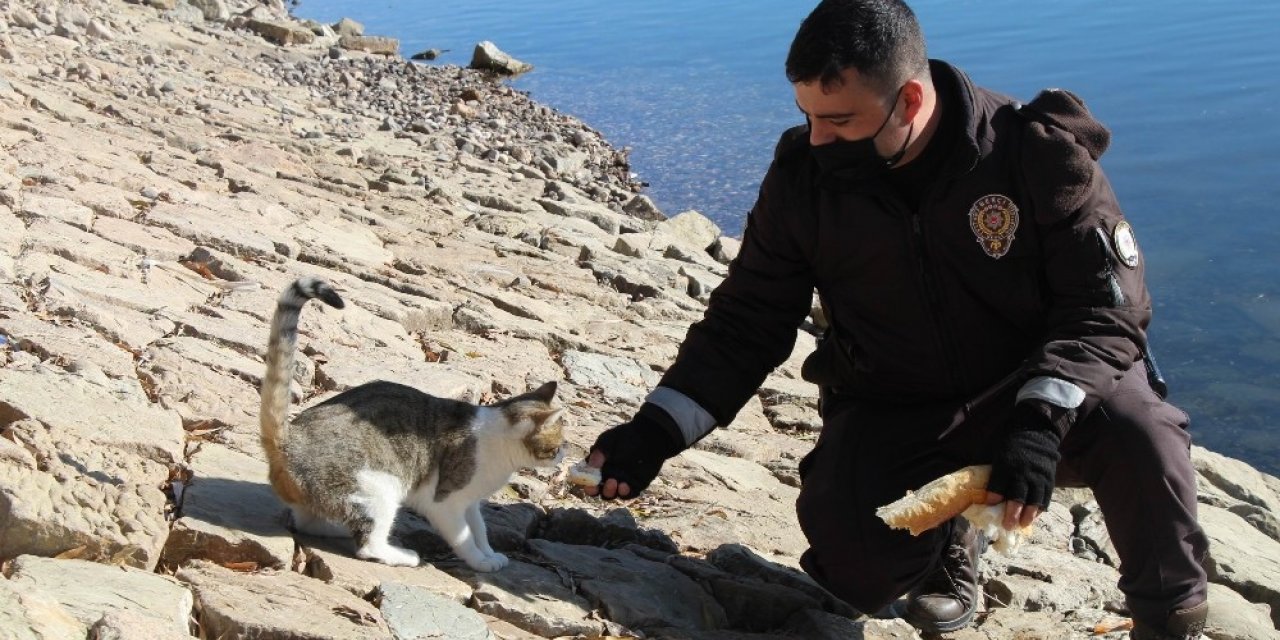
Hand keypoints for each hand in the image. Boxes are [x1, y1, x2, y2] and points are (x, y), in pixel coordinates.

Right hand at [583, 404, 684, 499]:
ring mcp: (621, 482)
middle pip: (599, 491)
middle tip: (605, 482)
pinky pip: (628, 494)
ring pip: (612, 494)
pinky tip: (624, 486)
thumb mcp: (609, 440)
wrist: (648, 436)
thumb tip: (591, 465)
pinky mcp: (635, 485)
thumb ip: (600, 451)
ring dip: (611, 492)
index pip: (589, 480)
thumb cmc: (626, 436)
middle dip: (599, 491)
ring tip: (615, 482)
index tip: (589, 485)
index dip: (587, 485)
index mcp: (598, 467)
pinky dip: (625, 493)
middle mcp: (608, 476)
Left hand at [985, 402, 1063, 529]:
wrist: (1034, 427)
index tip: (990, 505)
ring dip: (1029, 514)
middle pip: (1017, 496)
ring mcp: (1037, 475)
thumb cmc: (1008, 439)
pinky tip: (1036, 514)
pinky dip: (1041, 506)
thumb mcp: (992, 449)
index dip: (993, 497)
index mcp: (1005, 464)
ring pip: (1034, 499)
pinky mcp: (1049, 476)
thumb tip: (971, 481)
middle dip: (1012, 513)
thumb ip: (985, 465)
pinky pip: (1046, 495)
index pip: (998, 485)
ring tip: (1023, 524)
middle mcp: (1022, 472)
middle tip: (1008, 525)